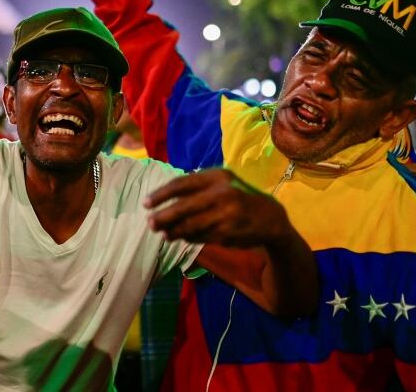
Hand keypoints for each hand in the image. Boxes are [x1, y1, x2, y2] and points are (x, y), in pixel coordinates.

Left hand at [144, 169, 289, 246]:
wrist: (270, 217)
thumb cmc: (239, 197)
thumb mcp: (223, 184)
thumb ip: (197, 188)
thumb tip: (164, 200)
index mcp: (217, 176)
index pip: (182, 184)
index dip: (161, 194)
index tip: (146, 203)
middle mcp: (222, 193)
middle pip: (183, 207)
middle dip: (164, 216)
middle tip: (150, 223)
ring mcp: (226, 214)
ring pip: (191, 225)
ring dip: (174, 231)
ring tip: (164, 234)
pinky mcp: (229, 232)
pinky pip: (201, 236)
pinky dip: (189, 238)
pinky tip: (181, 238)